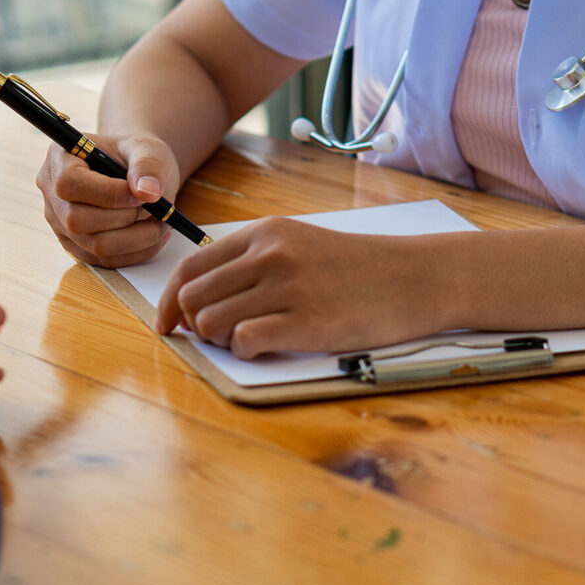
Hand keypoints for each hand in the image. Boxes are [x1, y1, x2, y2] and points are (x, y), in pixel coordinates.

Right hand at [35, 133, 180, 266]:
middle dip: (124, 218)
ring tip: (161, 222)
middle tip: (154, 208)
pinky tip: (153, 234)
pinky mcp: (77, 246)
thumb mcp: (147, 149)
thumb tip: (147, 193)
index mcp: (60, 158)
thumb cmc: (136, 156)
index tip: (141, 194)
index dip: (108, 193)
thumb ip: (147, 165)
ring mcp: (61, 224)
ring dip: (136, 239)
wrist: (135, 172)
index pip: (69, 183)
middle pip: (77, 220)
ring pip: (94, 246)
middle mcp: (52, 193)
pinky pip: (106, 260)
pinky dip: (136, 252)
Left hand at [154, 217, 449, 358]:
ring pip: (211, 322)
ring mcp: (289, 287)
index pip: (189, 269)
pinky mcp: (308, 322)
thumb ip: (250, 263)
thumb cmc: (355, 268)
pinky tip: (270, 346)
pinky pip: (244, 342)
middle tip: (223, 335)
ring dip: (222, 340)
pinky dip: (246, 351)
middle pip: (193, 299)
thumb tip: (194, 300)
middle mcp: (270, 255)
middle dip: (197, 324)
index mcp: (263, 233)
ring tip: (253, 338)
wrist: (417, 278)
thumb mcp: (298, 243)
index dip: (168, 302)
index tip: (167, 324)